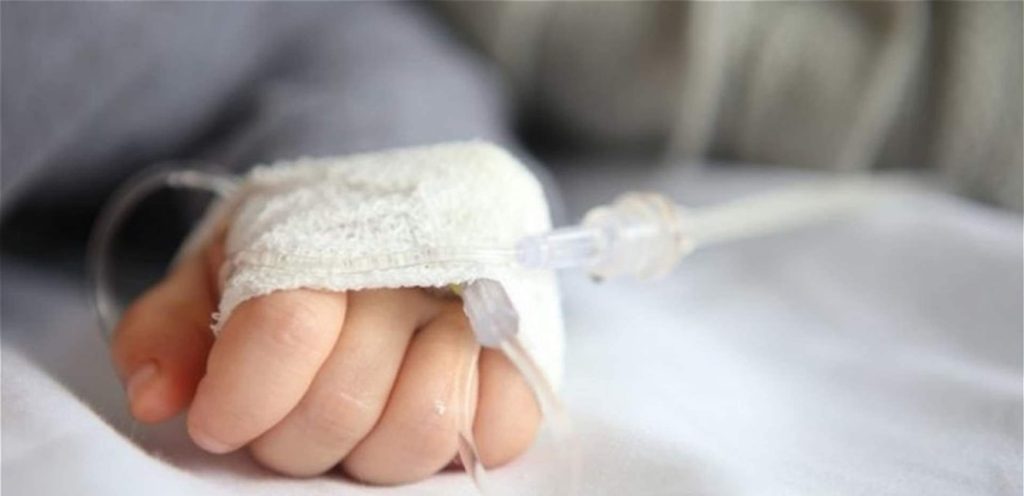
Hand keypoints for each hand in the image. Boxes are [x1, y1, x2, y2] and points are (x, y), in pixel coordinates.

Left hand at [110, 239, 538, 483]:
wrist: (394, 210)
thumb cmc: (295, 252)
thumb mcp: (217, 272)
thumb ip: (171, 326)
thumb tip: (158, 397)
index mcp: (327, 234)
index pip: (287, 328)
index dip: (244, 395)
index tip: (217, 418)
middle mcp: (415, 269)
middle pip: (342, 399)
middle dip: (289, 434)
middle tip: (281, 414)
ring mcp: (478, 312)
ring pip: (422, 428)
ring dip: (364, 448)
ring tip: (347, 417)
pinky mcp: (523, 354)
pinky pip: (499, 431)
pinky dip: (450, 442)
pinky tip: (411, 408)